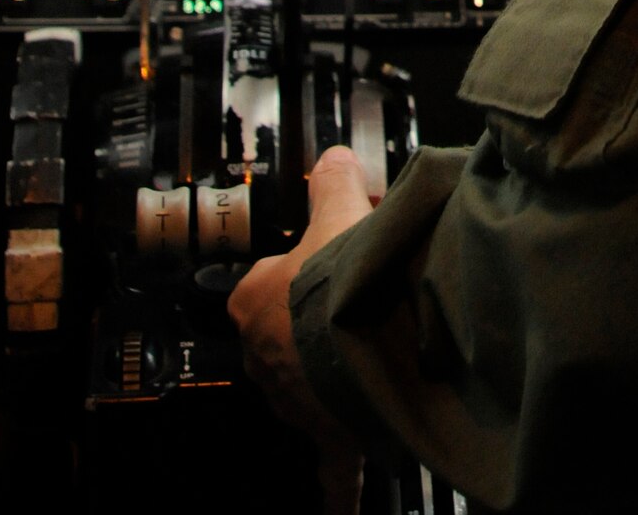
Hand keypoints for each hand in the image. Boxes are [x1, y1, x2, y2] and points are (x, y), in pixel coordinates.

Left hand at [229, 144, 376, 514]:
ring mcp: (292, 397)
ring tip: (382, 347)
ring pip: (312, 382)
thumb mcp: (340, 211)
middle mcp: (263, 353)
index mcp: (255, 298)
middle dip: (323, 320)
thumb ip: (334, 181)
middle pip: (292, 331)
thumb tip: (333, 157)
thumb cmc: (345, 278)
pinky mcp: (323, 433)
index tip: (343, 252)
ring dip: (338, 371)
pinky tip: (340, 502)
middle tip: (367, 297)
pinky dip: (337, 482)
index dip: (311, 260)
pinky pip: (331, 463)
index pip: (272, 277)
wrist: (371, 337)